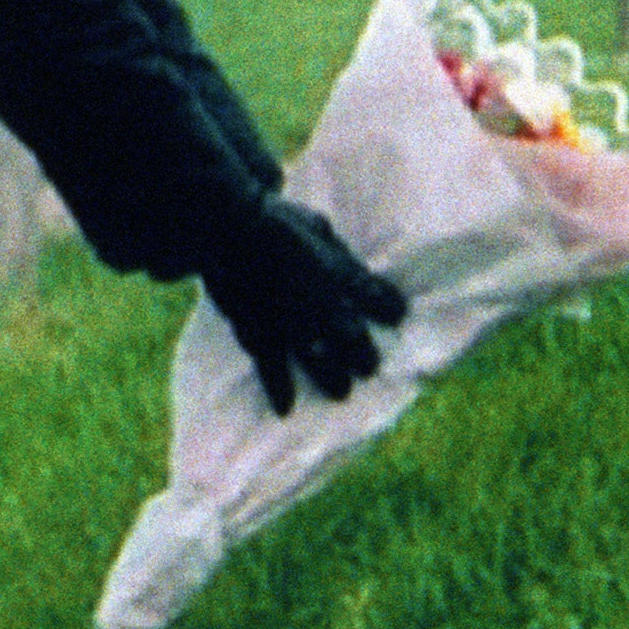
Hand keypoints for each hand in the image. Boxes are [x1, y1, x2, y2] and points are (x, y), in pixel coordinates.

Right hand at [201, 197, 407, 416]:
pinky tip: (286, 409)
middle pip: (354, 339)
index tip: (398, 318)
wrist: (230, 228)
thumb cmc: (273, 219)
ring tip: (342, 392)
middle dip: (365, 356)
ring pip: (322, 362)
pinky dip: (280, 390)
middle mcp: (324, 306)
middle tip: (369, 369)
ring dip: (334, 379)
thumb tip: (344, 257)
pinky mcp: (261, 335)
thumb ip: (334, 248)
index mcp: (339, 274)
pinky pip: (273, 370)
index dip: (390, 308)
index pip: (376, 297)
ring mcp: (294, 325)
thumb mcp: (316, 224)